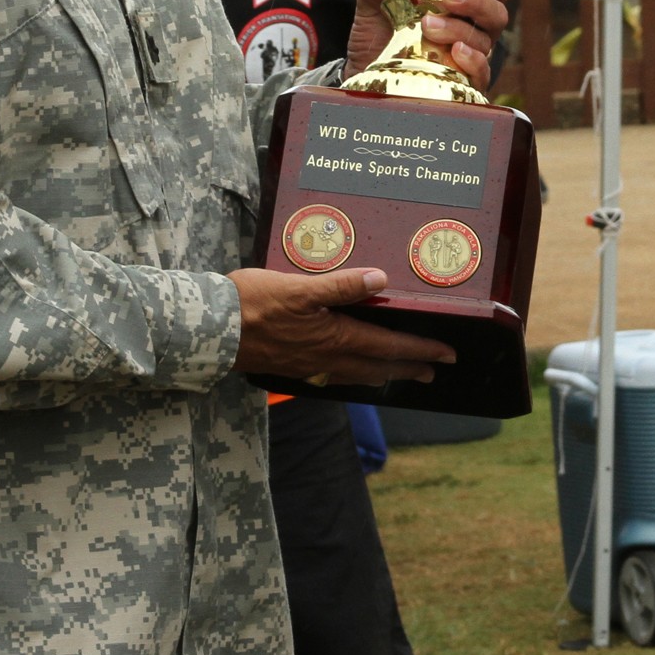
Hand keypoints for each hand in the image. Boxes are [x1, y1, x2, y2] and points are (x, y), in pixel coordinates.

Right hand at [231, 267, 453, 386]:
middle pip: (378, 367)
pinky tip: (350, 371)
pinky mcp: (291, 367)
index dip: (419, 350)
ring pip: (356, 374)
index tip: (445, 354)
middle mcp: (325, 358)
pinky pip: (333, 376)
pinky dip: (352, 375)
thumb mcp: (299, 287)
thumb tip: (379, 278)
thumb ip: (340, 285)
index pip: (388, 346)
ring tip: (400, 374)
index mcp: (334, 338)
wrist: (209, 329)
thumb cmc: (251, 303)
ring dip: (383, 374)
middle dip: (408, 368)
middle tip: (434, 371)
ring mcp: (307, 366)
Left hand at [347, 0, 515, 90]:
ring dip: (460, 28)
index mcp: (463, 2)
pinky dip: (472, 60)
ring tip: (428, 24)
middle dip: (477, 0)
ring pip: (485, 39)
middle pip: (497, 11)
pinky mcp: (463, 82)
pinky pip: (482, 73)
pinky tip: (455, 51)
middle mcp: (473, 27)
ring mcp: (470, 56)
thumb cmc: (379, 31)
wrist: (362, 70)